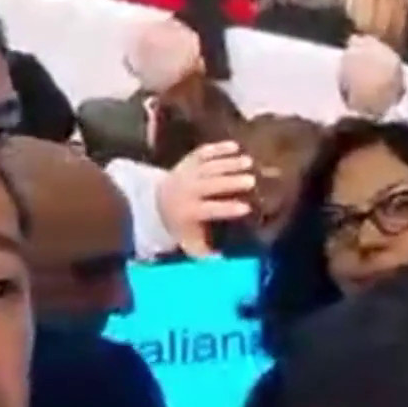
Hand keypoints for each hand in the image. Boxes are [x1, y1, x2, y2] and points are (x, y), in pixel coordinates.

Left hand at [157, 141, 254, 257]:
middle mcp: (188, 190)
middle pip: (210, 184)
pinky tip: (235, 146)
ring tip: (248, 162)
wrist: (155, 201)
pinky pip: (203, 152)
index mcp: (190, 211)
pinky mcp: (189, 161)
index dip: (227, 209)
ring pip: (209, 166)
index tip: (245, 208)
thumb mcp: (188, 241)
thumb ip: (205, 252)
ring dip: (229, 163)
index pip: (210, 210)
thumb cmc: (180, 224)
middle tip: (251, 181)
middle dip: (230, 182)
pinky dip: (218, 148)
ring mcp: (188, 173)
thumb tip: (225, 260)